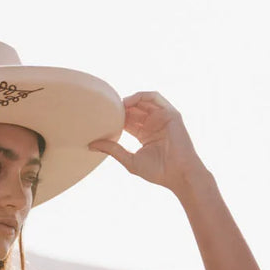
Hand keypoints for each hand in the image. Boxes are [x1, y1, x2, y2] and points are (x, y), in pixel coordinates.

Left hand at [88, 91, 209, 192]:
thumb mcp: (129, 159)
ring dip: (128, 100)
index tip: (99, 119)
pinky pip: (155, 97)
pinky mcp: (170, 113)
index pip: (127, 120)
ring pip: (143, 101)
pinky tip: (127, 102)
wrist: (178, 174)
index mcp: (144, 134)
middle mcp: (153, 124)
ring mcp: (162, 117)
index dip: (114, 118)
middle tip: (104, 110)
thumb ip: (112, 150)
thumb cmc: (157, 171)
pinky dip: (141, 96)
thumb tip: (91, 144)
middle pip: (133, 109)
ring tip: (114, 105)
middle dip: (119, 108)